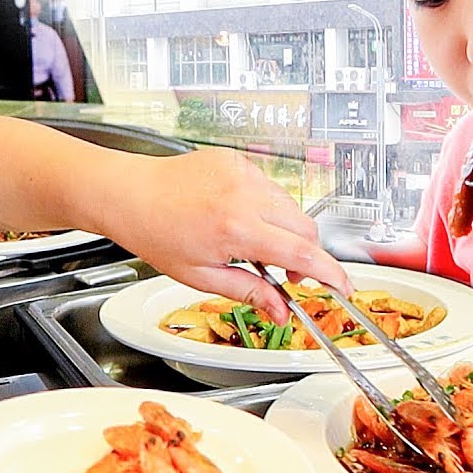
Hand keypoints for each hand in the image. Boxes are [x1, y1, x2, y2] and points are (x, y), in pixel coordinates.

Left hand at [99, 147, 349, 322]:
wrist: (130, 194)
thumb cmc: (155, 231)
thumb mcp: (201, 276)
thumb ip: (249, 292)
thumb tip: (280, 311)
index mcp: (236, 228)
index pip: (302, 253)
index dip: (330, 274)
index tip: (342, 288)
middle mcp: (245, 195)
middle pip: (306, 228)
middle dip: (307, 256)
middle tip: (287, 276)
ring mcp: (244, 173)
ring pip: (291, 207)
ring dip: (286, 231)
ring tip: (254, 246)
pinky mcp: (239, 161)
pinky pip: (270, 189)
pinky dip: (267, 209)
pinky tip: (240, 220)